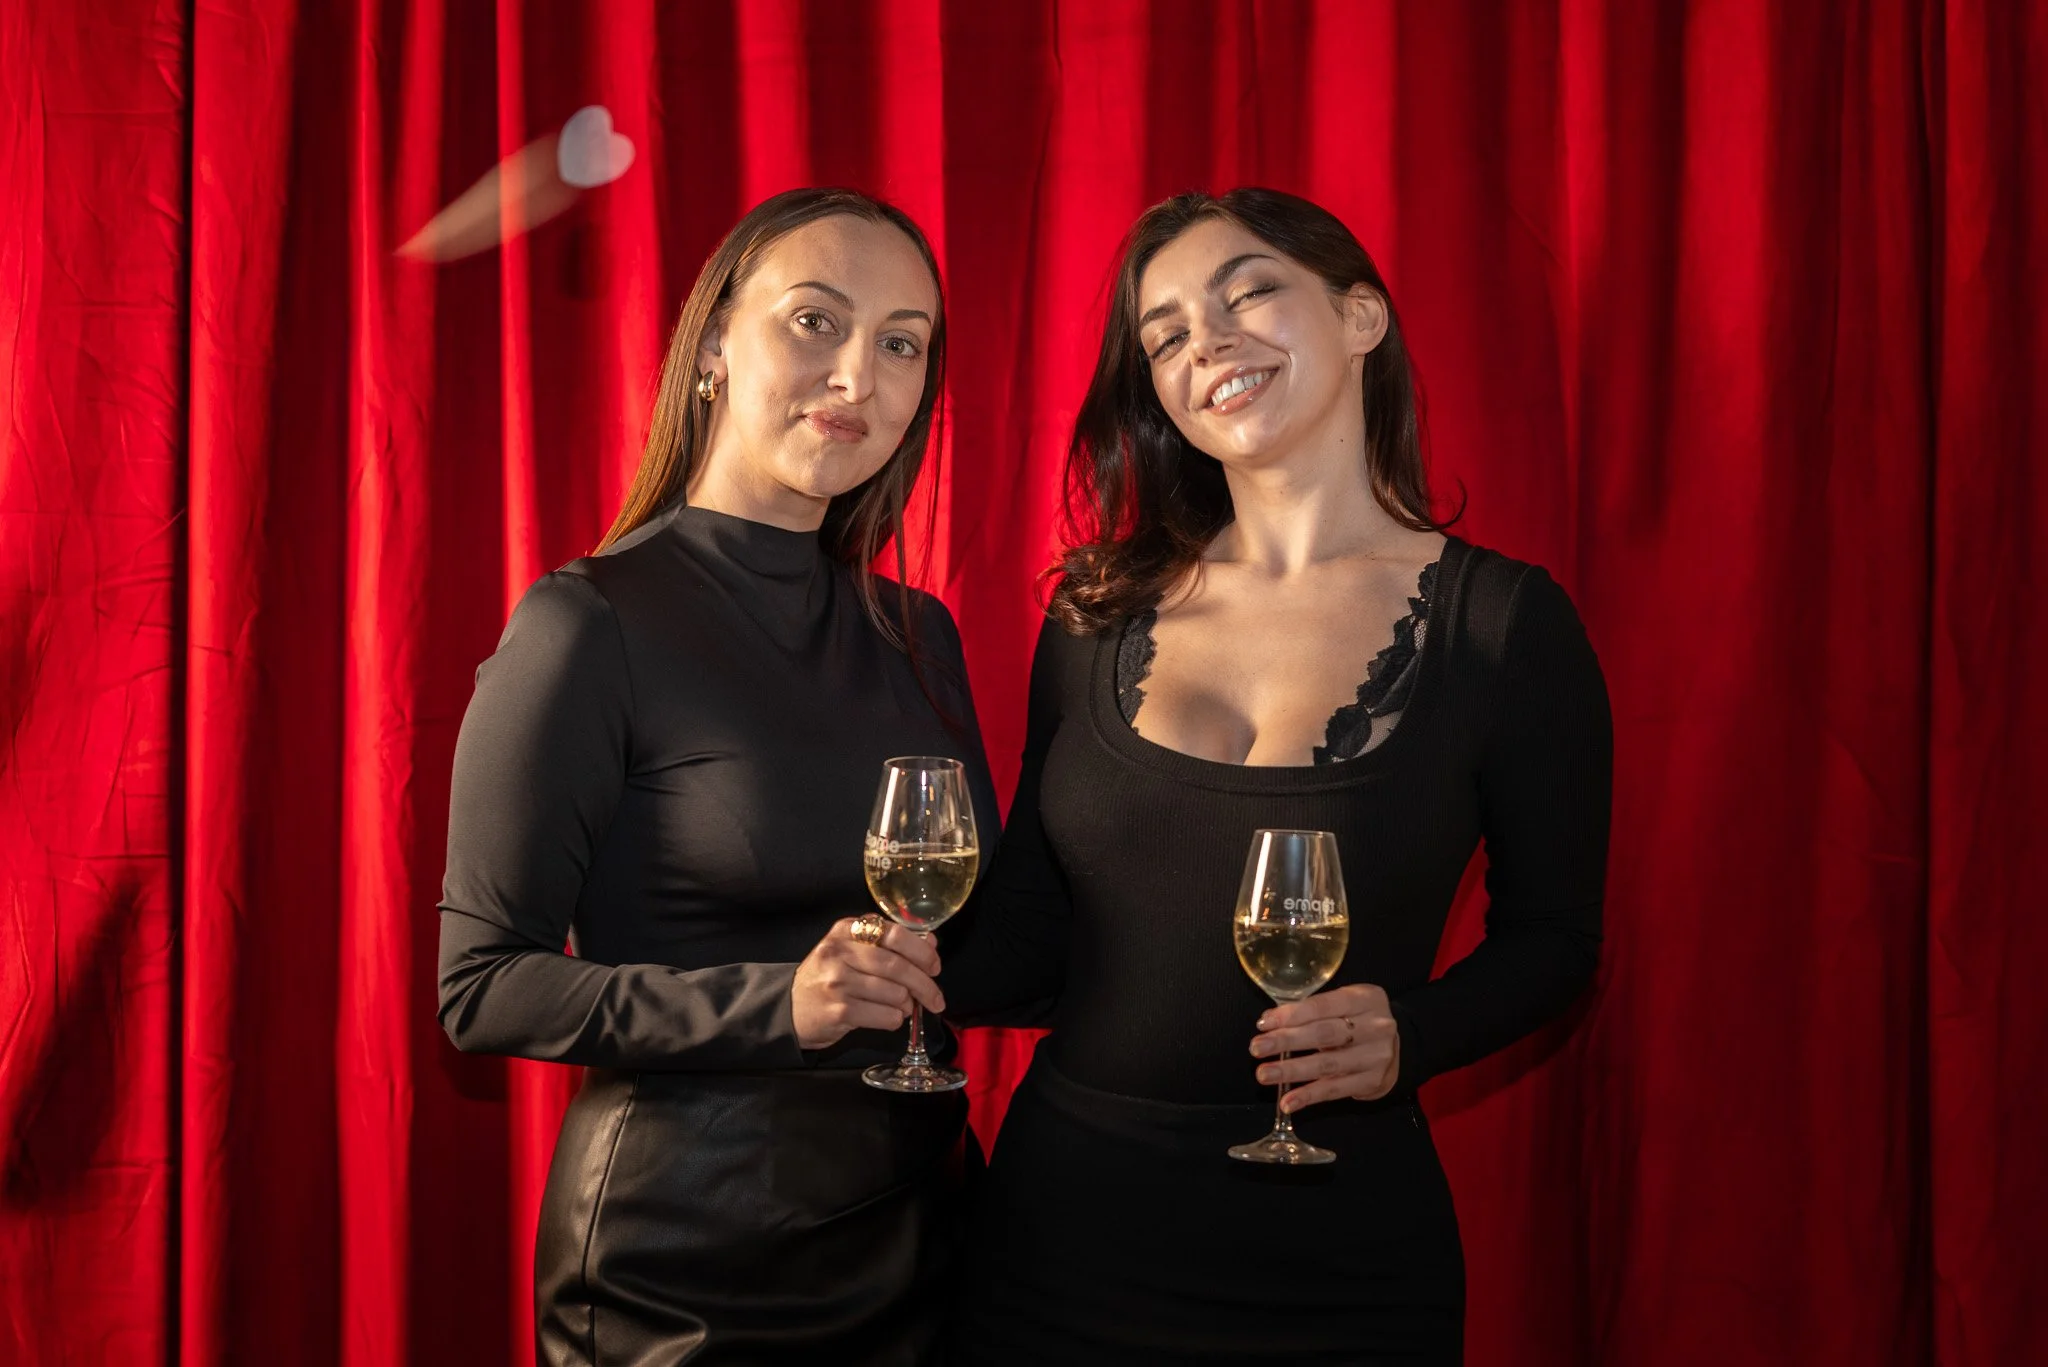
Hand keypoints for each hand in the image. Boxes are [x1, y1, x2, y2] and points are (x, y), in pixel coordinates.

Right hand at [791, 917, 944, 1050]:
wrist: (791, 1009)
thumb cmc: (828, 978)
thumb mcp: (852, 952)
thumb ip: (890, 945)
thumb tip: (930, 942)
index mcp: (846, 931)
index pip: (894, 934)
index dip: (921, 951)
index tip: (934, 965)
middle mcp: (839, 953)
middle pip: (897, 966)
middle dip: (925, 985)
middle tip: (936, 998)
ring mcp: (838, 982)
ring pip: (895, 994)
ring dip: (908, 1004)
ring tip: (904, 1006)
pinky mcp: (840, 1011)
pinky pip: (886, 1016)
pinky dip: (895, 1019)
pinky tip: (889, 1017)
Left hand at [1249, 983, 1400, 1111]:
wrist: (1399, 1049)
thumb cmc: (1360, 1022)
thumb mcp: (1346, 1004)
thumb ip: (1315, 1010)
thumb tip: (1270, 1022)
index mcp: (1365, 998)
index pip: (1322, 1006)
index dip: (1291, 1015)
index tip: (1263, 1023)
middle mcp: (1375, 1026)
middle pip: (1324, 1034)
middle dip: (1286, 1041)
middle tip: (1257, 1048)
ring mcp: (1375, 1056)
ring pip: (1327, 1065)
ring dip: (1291, 1071)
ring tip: (1264, 1074)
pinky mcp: (1372, 1082)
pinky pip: (1334, 1090)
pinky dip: (1308, 1097)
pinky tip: (1287, 1102)